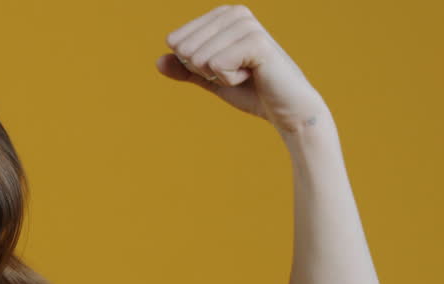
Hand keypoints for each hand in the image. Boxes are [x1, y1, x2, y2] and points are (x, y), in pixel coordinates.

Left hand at [155, 5, 329, 133]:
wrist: (286, 109)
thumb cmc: (251, 90)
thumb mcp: (209, 79)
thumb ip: (184, 69)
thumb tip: (158, 61)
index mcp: (223, 15)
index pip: (176, 41)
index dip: (193, 65)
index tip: (223, 68)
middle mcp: (235, 13)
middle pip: (184, 49)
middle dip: (204, 71)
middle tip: (235, 73)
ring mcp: (247, 25)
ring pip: (198, 58)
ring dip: (218, 76)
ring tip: (246, 74)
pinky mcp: (256, 41)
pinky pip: (216, 66)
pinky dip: (229, 80)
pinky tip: (253, 76)